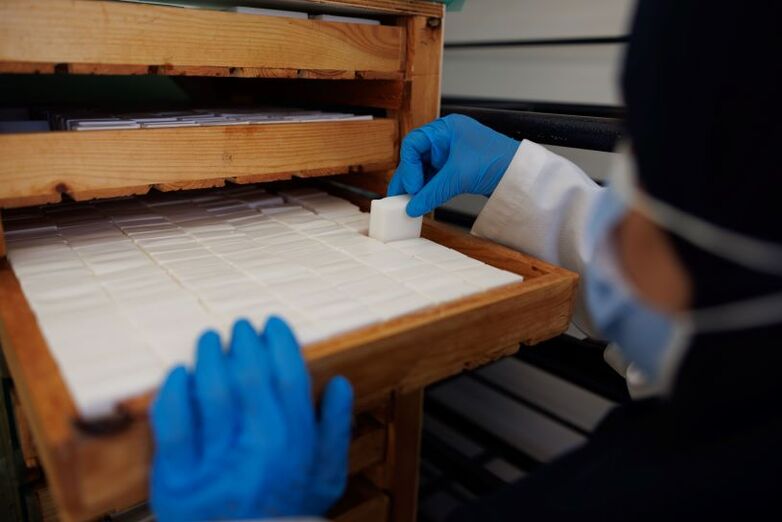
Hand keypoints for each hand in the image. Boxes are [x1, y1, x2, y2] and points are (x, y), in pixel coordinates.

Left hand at [150, 317, 353, 520]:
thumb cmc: (287, 513)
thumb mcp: (325, 478)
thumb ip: (335, 431)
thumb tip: (340, 384)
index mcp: (295, 443)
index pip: (288, 376)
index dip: (279, 342)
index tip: (272, 325)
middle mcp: (258, 448)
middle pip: (249, 375)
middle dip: (243, 342)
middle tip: (239, 328)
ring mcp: (216, 464)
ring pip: (211, 392)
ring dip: (208, 356)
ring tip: (208, 340)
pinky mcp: (178, 480)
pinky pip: (173, 425)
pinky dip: (174, 392)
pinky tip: (179, 373)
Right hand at [388, 114, 519, 216]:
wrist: (522, 177)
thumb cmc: (499, 161)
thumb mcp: (459, 176)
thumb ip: (432, 192)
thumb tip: (413, 205)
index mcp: (446, 129)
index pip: (414, 144)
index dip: (408, 166)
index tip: (411, 187)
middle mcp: (447, 140)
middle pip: (417, 158)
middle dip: (409, 178)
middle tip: (399, 198)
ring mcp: (452, 155)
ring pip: (425, 171)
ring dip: (417, 187)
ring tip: (410, 203)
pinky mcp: (458, 170)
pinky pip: (436, 180)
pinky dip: (429, 191)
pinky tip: (423, 202)